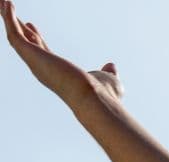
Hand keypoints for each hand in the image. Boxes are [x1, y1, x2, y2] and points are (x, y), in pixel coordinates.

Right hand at [3, 0, 122, 106]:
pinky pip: (14, 34)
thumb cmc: (104, 94)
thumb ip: (107, 72)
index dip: (36, 38)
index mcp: (58, 72)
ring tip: (3, 1)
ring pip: (16, 37)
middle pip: (26, 44)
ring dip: (8, 19)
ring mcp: (35, 62)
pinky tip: (7, 3)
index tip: (32, 26)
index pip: (43, 52)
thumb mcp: (107, 79)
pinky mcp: (31, 54)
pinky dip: (8, 18)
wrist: (96, 98)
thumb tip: (110, 67)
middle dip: (17, 27)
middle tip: (9, 11)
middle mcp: (43, 68)